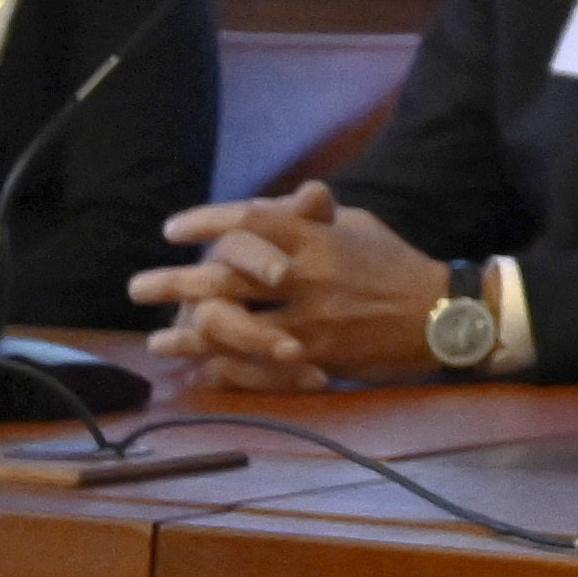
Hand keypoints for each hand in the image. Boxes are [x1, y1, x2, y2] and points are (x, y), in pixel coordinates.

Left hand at [143, 189, 454, 392]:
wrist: (440, 316)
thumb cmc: (395, 264)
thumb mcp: (356, 226)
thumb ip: (309, 218)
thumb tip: (267, 207)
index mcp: (317, 237)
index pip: (249, 221)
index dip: (205, 222)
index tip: (172, 230)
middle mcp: (307, 276)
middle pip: (226, 277)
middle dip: (174, 283)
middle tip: (137, 288)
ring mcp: (310, 320)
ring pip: (234, 326)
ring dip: (187, 335)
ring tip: (157, 339)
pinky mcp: (316, 357)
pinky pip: (257, 363)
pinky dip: (222, 365)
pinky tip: (197, 368)